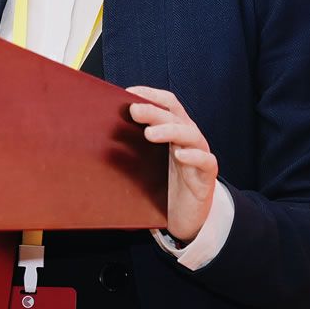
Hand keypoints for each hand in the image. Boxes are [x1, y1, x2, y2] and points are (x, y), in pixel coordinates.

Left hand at [126, 86, 218, 242]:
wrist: (186, 216)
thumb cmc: (165, 185)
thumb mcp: (146, 163)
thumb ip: (133, 147)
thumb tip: (103, 133)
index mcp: (175, 131)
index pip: (168, 104)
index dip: (151, 94)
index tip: (129, 91)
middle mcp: (189, 139)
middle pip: (175, 117)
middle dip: (154, 111)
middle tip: (134, 110)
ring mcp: (199, 156)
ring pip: (190, 135)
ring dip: (169, 130)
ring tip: (150, 133)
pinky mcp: (206, 176)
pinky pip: (205, 162)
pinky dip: (193, 156)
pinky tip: (179, 155)